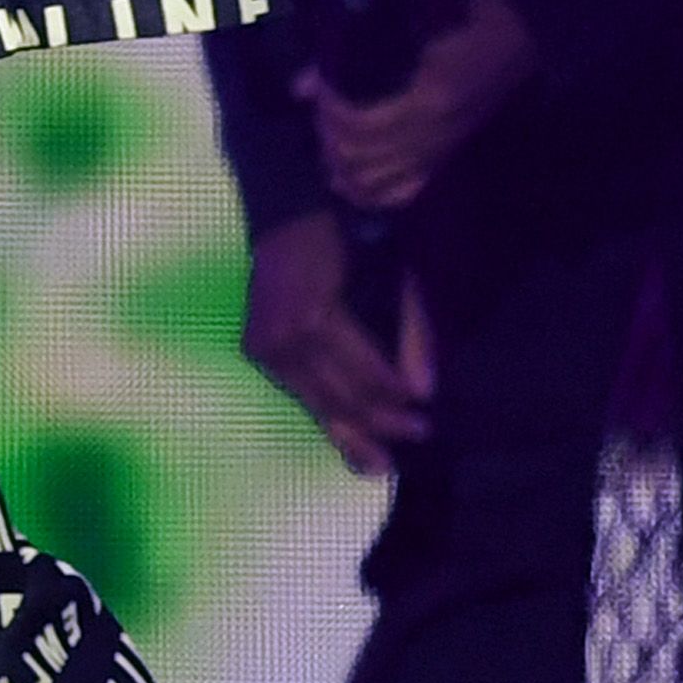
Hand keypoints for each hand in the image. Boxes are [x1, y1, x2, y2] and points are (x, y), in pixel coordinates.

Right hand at [242, 210, 437, 476]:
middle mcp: (284, 338)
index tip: (425, 413)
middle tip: (417, 436)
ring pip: (315, 403)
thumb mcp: (393, 278)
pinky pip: (296, 392)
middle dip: (380, 423)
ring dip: (351, 433)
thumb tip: (425, 391)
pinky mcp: (256, 350)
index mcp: (317, 318)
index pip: (364, 375)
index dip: (394, 398)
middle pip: (339, 397)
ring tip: (380, 463)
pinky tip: (347, 435)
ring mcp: (265, 346)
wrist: (286, 218)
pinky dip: (324, 414)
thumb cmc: (347, 241)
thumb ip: (412, 333)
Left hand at [304, 0, 536, 217]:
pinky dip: (369, 194)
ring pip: (376, 183)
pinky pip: (402, 193)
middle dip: (329, 139)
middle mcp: (434, 136)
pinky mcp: (447, 159)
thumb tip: (299, 87)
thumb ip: (355, 54)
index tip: (318, 88)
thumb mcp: (415, 23)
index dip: (330, 111)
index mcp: (429, 100)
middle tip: (319, 114)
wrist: (524, 35)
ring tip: (327, 145)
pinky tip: (347, 182)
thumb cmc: (469, 18)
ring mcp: (442, 152)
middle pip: (362, 158)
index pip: (362, 124)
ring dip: (341, 167)